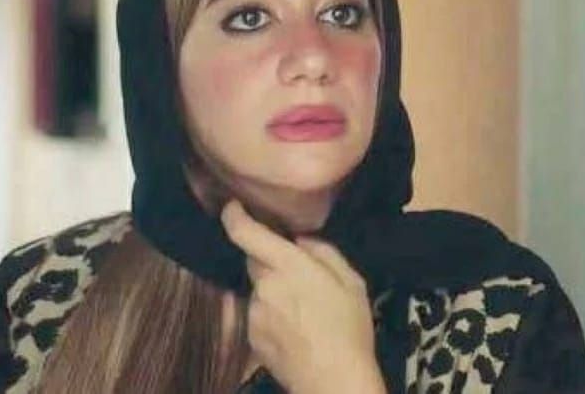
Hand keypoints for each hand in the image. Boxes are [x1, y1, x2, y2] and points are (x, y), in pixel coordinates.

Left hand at [220, 200, 385, 393]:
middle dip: (270, 262)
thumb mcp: (351, 282)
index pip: (246, 233)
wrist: (333, 381)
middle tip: (297, 276)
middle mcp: (264, 285)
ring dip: (273, 292)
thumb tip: (301, 240)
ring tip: (303, 312)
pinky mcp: (251, 336)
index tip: (233, 207)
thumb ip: (323, 252)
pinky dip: (272, 316)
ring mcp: (254, 313)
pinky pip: (258, 315)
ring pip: (258, 290)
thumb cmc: (349, 328)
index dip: (234, 216)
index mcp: (288, 266)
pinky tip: (295, 331)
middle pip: (254, 261)